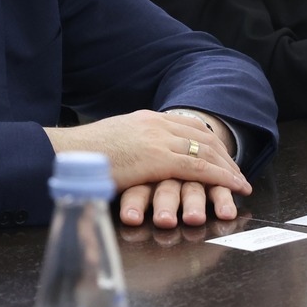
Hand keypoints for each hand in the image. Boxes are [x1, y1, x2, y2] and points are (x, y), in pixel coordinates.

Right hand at [45, 110, 247, 230]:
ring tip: (241, 183)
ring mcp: (158, 139)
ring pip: (207, 151)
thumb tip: (135, 157)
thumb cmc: (81, 155)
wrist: (66, 154)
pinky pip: (200, 167)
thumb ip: (130, 147)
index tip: (220, 156)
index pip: (187, 126)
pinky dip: (221, 177)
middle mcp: (155, 123)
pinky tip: (234, 187)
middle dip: (224, 155)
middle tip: (237, 172)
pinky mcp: (158, 158)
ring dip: (228, 167)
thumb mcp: (112, 144)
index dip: (208, 142)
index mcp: (144, 119)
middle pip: (202, 136)